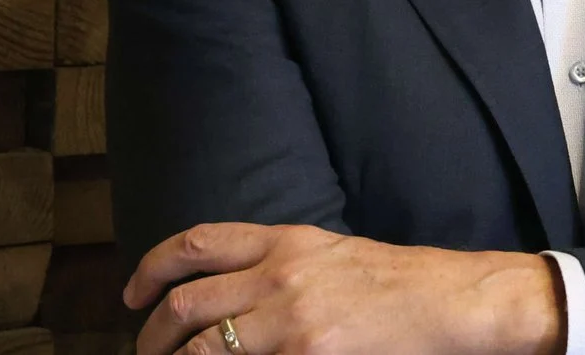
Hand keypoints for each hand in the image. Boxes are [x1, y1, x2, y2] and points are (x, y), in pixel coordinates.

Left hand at [124, 222, 567, 354]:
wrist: (452, 303)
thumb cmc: (399, 284)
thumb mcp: (332, 254)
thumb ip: (279, 265)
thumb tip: (225, 296)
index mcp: (287, 240)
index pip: (198, 243)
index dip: (152, 268)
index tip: (132, 296)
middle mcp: (281, 275)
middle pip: (187, 302)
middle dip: (151, 335)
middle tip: (145, 354)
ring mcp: (291, 321)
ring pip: (201, 348)